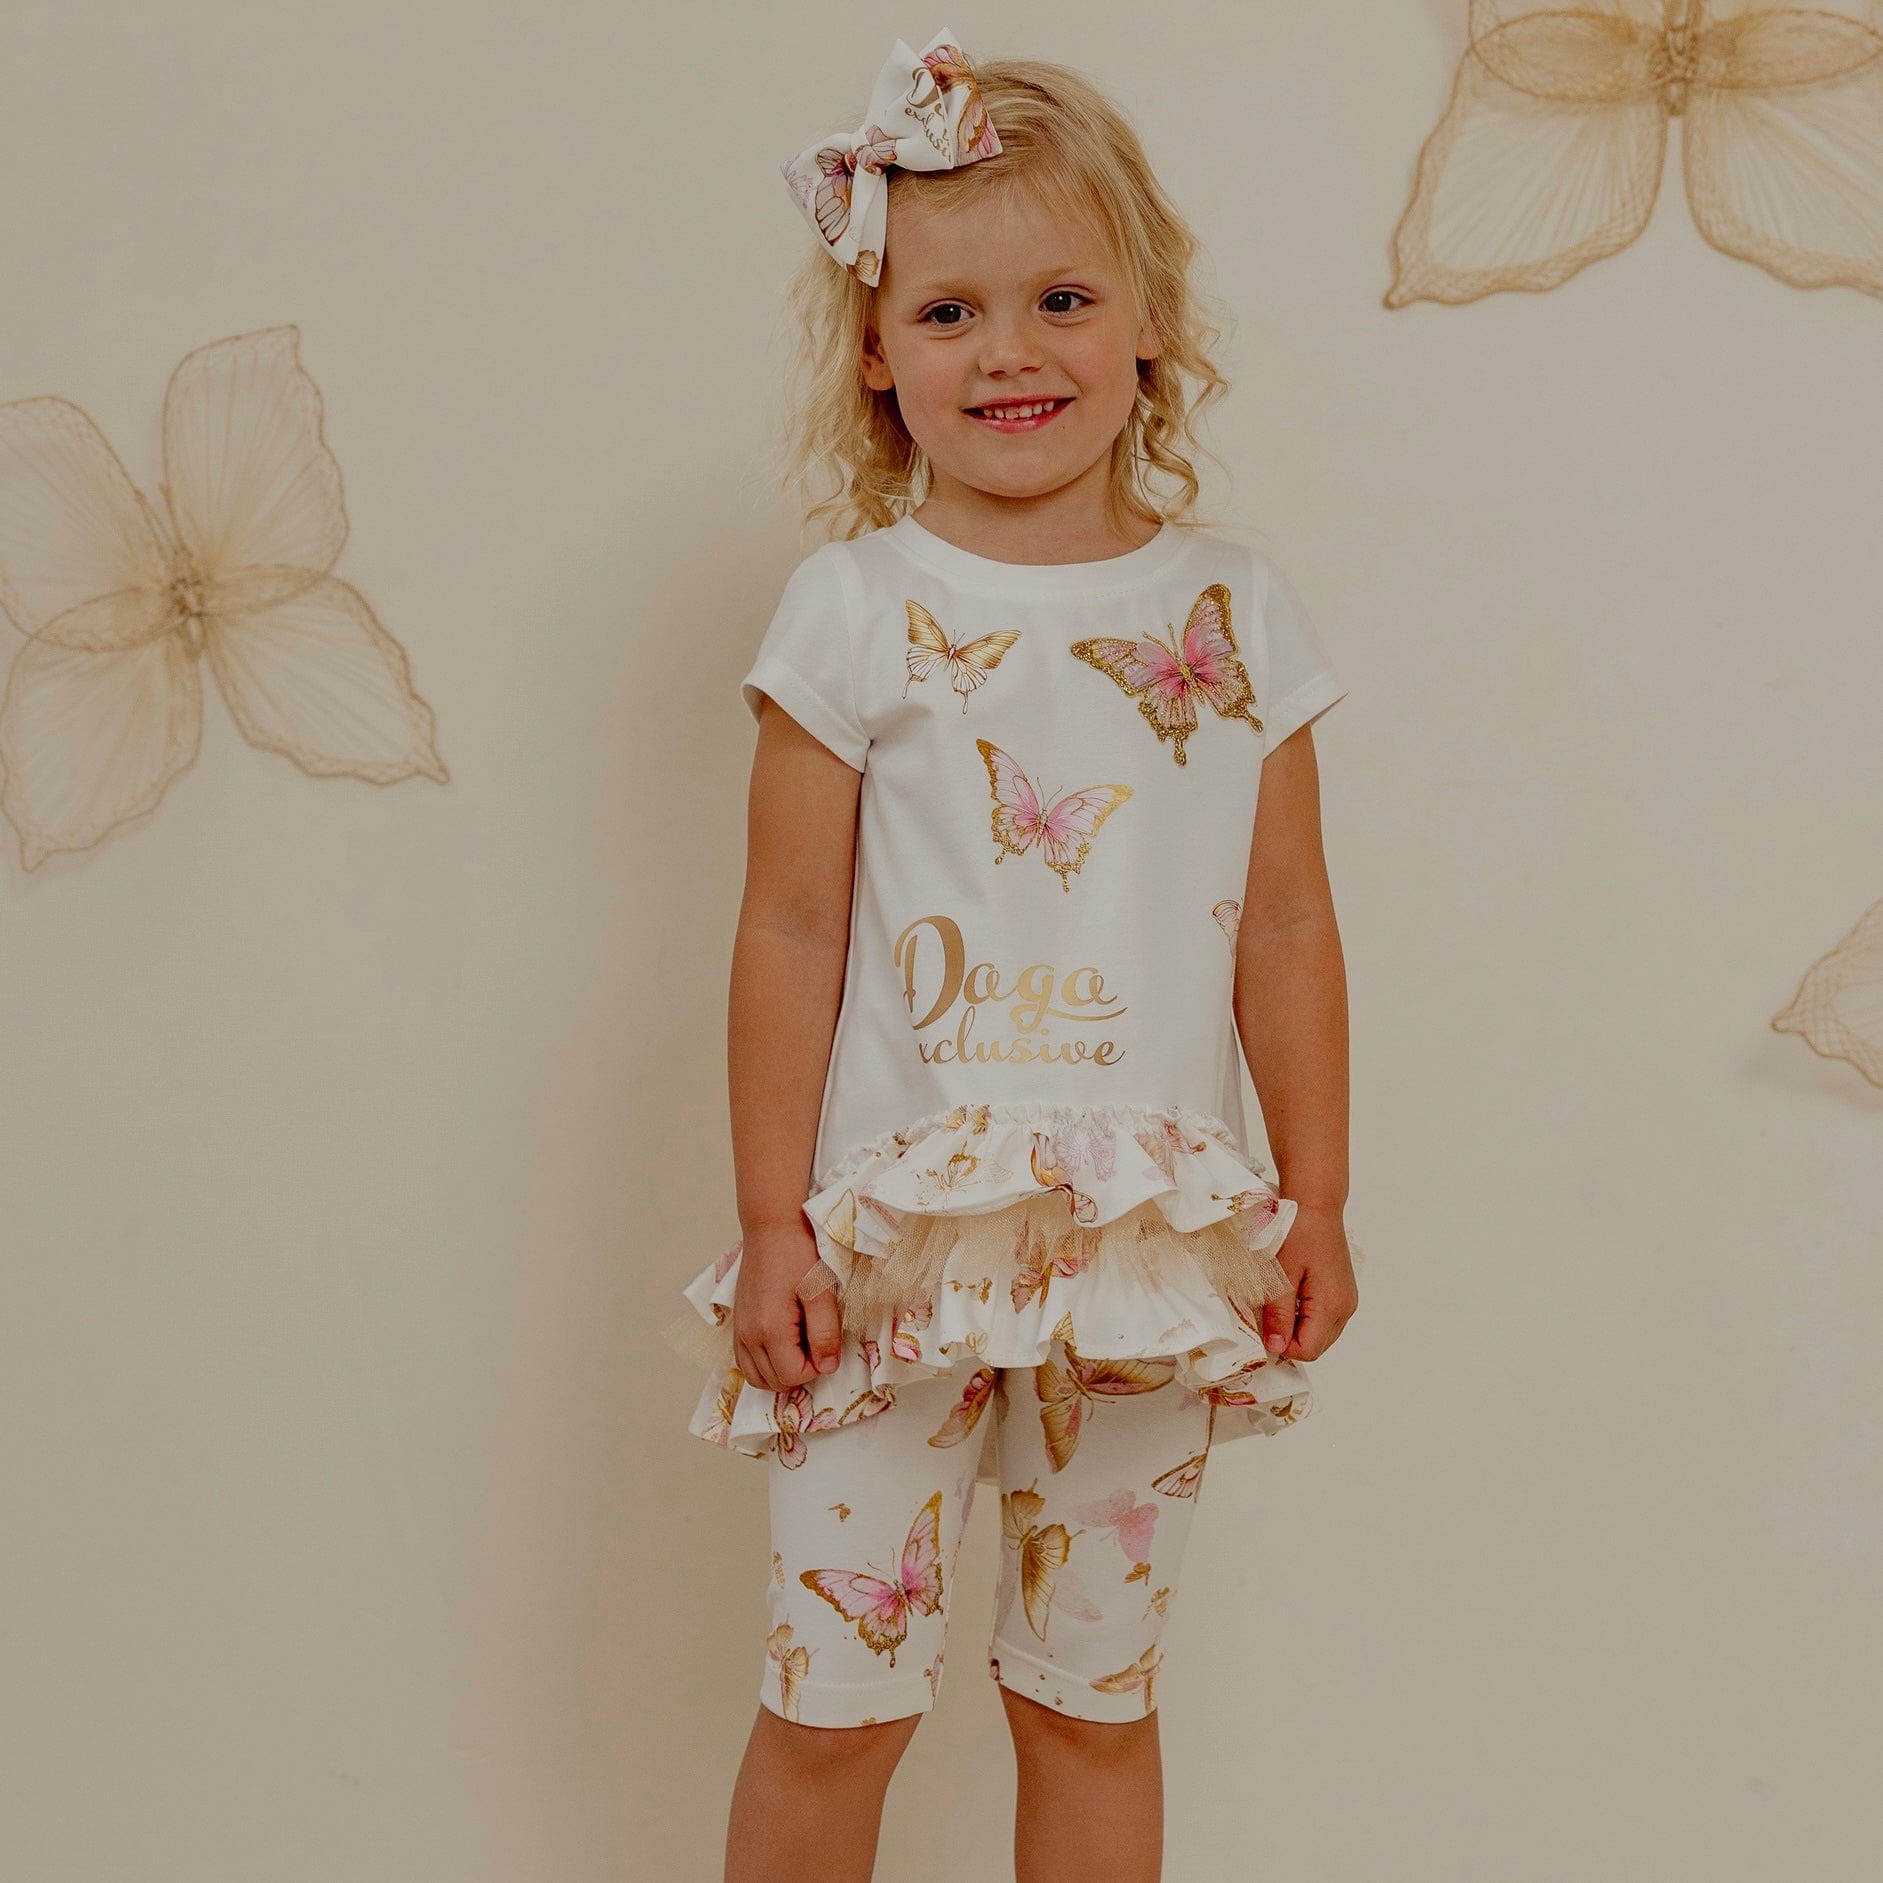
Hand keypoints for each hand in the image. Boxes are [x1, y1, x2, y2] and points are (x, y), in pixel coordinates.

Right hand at [731, 1221, 844, 1391]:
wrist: (772, 1226)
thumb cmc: (798, 1252)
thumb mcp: (821, 1291)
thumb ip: (825, 1333)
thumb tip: (827, 1367)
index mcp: (770, 1329)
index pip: (793, 1376)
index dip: (816, 1368)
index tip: (826, 1345)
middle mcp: (749, 1335)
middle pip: (774, 1382)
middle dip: (799, 1372)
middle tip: (816, 1344)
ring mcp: (740, 1330)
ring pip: (756, 1377)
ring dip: (781, 1372)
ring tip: (801, 1346)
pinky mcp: (738, 1323)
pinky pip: (745, 1361)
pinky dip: (764, 1364)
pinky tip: (783, 1344)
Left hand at [1259, 1204, 1358, 1362]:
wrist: (1316, 1206)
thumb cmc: (1297, 1232)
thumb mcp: (1281, 1275)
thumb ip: (1279, 1314)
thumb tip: (1276, 1347)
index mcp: (1332, 1305)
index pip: (1308, 1349)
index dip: (1282, 1345)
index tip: (1263, 1328)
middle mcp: (1345, 1308)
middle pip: (1316, 1346)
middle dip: (1289, 1338)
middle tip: (1267, 1314)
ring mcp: (1346, 1301)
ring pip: (1320, 1334)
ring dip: (1296, 1327)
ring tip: (1279, 1302)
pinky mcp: (1342, 1294)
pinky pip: (1323, 1319)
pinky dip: (1304, 1316)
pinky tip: (1291, 1296)